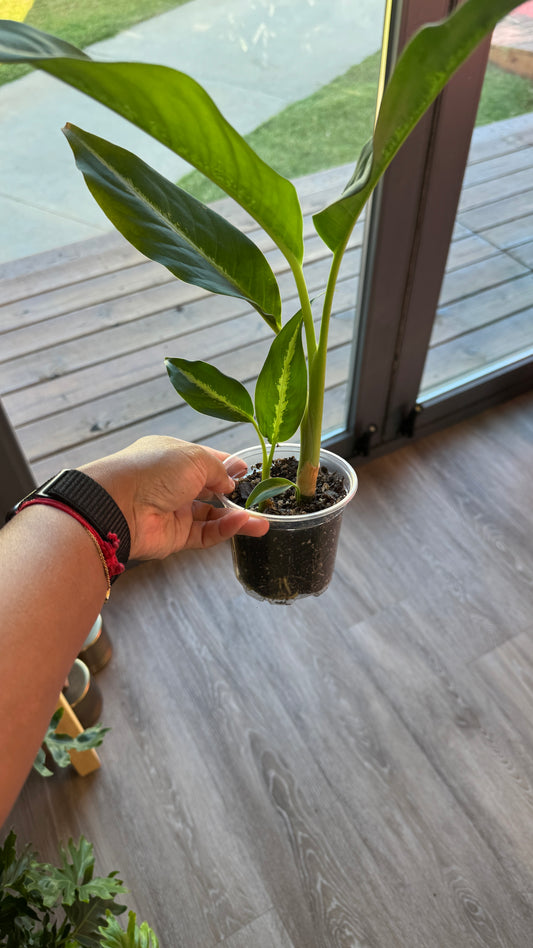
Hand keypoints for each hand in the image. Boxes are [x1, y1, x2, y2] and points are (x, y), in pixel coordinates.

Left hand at [80, 436, 267, 559]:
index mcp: (173, 457)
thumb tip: (230, 483)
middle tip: (261, 501)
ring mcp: (174, 511)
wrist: (120, 505)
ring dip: (237, 518)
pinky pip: (205, 534)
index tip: (248, 471)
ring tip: (262, 522)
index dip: (226, 466)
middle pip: (210, 491)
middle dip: (235, 496)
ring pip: (212, 516)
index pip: (205, 461)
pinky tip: (243, 524)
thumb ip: (218, 470)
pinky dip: (225, 530)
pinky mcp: (175, 537)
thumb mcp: (195, 457)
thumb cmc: (154, 470)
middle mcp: (173, 484)